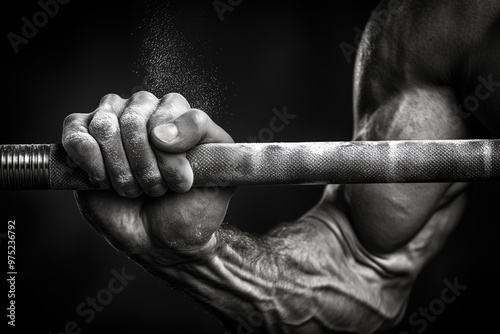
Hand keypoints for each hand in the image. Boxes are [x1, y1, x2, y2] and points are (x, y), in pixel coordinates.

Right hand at [62, 92, 234, 263]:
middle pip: (135, 119)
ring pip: (106, 128)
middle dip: (147, 166)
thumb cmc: (191, 205)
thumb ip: (204, 136)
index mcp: (176, 110)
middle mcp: (141, 108)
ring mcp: (109, 121)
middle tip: (156, 190)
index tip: (181, 183)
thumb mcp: (217, 173)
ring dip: (122, 171)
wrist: (163, 239)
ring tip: (133, 190)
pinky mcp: (79, 140)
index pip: (171, 110)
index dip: (172, 154)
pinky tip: (103, 181)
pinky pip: (76, 136)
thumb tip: (159, 133)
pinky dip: (91, 163)